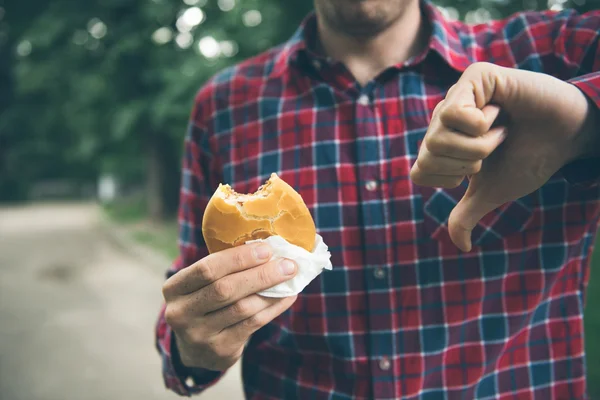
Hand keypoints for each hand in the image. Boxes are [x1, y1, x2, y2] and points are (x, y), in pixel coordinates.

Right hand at [162, 243, 297, 370]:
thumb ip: (223, 268)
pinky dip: (273, 308)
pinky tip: (287, 297)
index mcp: (174, 288)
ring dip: (271, 291)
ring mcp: (199, 334)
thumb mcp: (200, 285)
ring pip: (242, 308)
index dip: (238, 258)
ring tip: (290, 278)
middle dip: (260, 274)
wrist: (195, 348)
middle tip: (286, 264)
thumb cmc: (204, 302)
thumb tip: (266, 247)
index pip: (206, 269)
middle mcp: (181, 312)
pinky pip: (253, 324)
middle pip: (225, 289)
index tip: (266, 249)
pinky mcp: (219, 350)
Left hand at [410, 62, 598, 251]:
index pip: (419, 172)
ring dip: (479, 144)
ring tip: (499, 130)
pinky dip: (482, 124)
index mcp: (441, 144)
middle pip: (428, 154)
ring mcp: (457, 95)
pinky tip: (501, 111)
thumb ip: (466, 215)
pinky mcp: (474, 76)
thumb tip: (460, 246)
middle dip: (468, 161)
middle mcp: (442, 119)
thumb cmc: (528, 159)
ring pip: (438, 136)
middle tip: (493, 147)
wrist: (568, 137)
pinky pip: (454, 113)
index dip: (450, 178)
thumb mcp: (492, 191)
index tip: (478, 169)